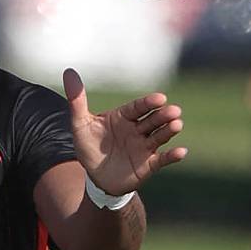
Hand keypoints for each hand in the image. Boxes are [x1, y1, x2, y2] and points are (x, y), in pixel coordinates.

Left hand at [64, 69, 187, 195]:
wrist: (95, 177)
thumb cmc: (89, 147)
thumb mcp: (80, 124)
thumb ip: (77, 100)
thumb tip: (68, 72)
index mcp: (124, 117)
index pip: (138, 107)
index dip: (148, 103)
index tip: (159, 98)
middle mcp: (138, 129)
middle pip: (153, 120)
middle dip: (163, 115)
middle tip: (174, 111)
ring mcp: (145, 146)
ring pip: (160, 136)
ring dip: (169, 130)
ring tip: (177, 124)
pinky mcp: (149, 164)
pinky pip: (163, 159)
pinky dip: (173, 156)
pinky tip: (182, 151)